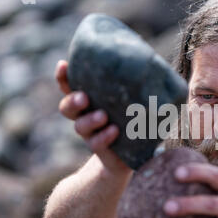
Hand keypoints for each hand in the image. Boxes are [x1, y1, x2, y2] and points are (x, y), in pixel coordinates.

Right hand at [55, 60, 130, 174]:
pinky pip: (96, 143)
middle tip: (84, 97)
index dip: (63, 76)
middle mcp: (85, 116)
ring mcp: (91, 133)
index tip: (63, 64)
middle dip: (72, 100)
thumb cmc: (133, 119)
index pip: (69, 86)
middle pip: (67, 107)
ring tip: (103, 116)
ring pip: (79, 126)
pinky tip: (114, 131)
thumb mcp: (134, 100)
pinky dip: (104, 136)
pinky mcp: (101, 148)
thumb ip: (137, 86)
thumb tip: (155, 63)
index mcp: (89, 100)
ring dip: (89, 119)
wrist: (132, 154)